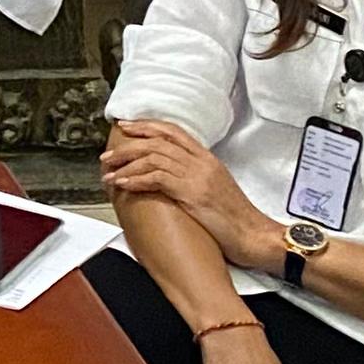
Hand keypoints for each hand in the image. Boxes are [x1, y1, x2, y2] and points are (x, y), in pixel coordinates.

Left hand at [103, 120, 282, 270]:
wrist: (255, 236)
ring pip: (154, 157)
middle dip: (128, 145)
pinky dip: (136, 180)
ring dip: (126, 164)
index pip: (173, 131)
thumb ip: (194, 179)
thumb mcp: (215, 191)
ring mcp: (198, 176)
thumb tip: (169, 179)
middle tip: (108, 155)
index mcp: (208, 159)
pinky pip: (158, 178)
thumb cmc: (236, 220)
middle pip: (158, 141)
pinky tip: (123, 185)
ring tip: (109, 172)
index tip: (126, 127)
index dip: (147, 126)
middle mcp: (202, 163)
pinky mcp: (194, 193)